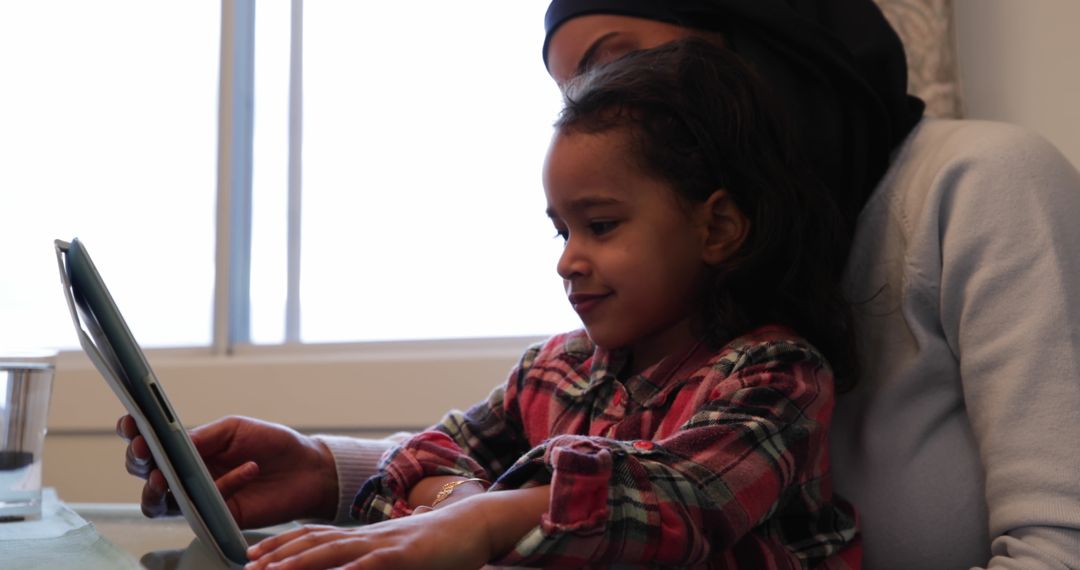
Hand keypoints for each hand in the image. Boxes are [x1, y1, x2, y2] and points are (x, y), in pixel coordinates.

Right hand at [117, 414, 337, 527]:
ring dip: (154, 489)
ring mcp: (198, 498)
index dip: (133, 432)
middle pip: (144, 473)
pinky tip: (249, 468)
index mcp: (188, 447)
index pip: (150, 442)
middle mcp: (186, 474)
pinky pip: (206, 506)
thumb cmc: (271, 444)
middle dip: (137, 460)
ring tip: (163, 476)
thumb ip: (203, 435)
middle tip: (144, 449)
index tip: (130, 422)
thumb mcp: (236, 429)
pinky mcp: (216, 517)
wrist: (307, 469)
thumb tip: (171, 439)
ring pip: (157, 503)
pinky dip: (225, 485)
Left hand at [243, 503, 492, 569]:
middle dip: (279, 554)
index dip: (282, 543)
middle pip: (315, 542)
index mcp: (366, 536)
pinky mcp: (404, 556)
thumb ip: (376, 559)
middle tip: (247, 566)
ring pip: (334, 552)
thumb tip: (356, 565)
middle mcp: (368, 536)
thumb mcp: (400, 553)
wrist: (476, 525)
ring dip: (300, 563)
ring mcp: (385, 544)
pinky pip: (370, 564)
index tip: (253, 555)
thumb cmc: (440, 544)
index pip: (315, 535)